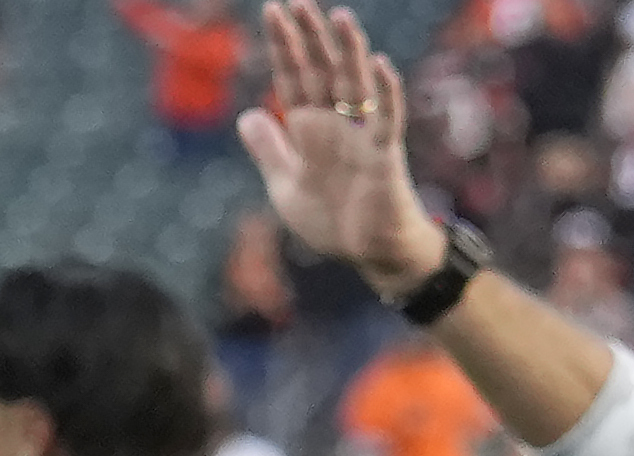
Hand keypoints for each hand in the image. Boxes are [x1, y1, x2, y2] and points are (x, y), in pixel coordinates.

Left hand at [239, 5, 443, 293]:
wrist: (366, 252)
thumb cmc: (332, 218)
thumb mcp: (285, 185)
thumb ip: (269, 150)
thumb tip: (247, 115)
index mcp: (310, 128)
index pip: (293, 78)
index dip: (283, 47)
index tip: (272, 12)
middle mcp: (336, 123)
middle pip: (321, 71)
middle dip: (309, 38)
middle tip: (296, 1)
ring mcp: (361, 135)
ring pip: (354, 84)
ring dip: (346, 52)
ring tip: (337, 17)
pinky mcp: (384, 155)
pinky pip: (386, 118)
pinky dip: (384, 92)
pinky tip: (378, 64)